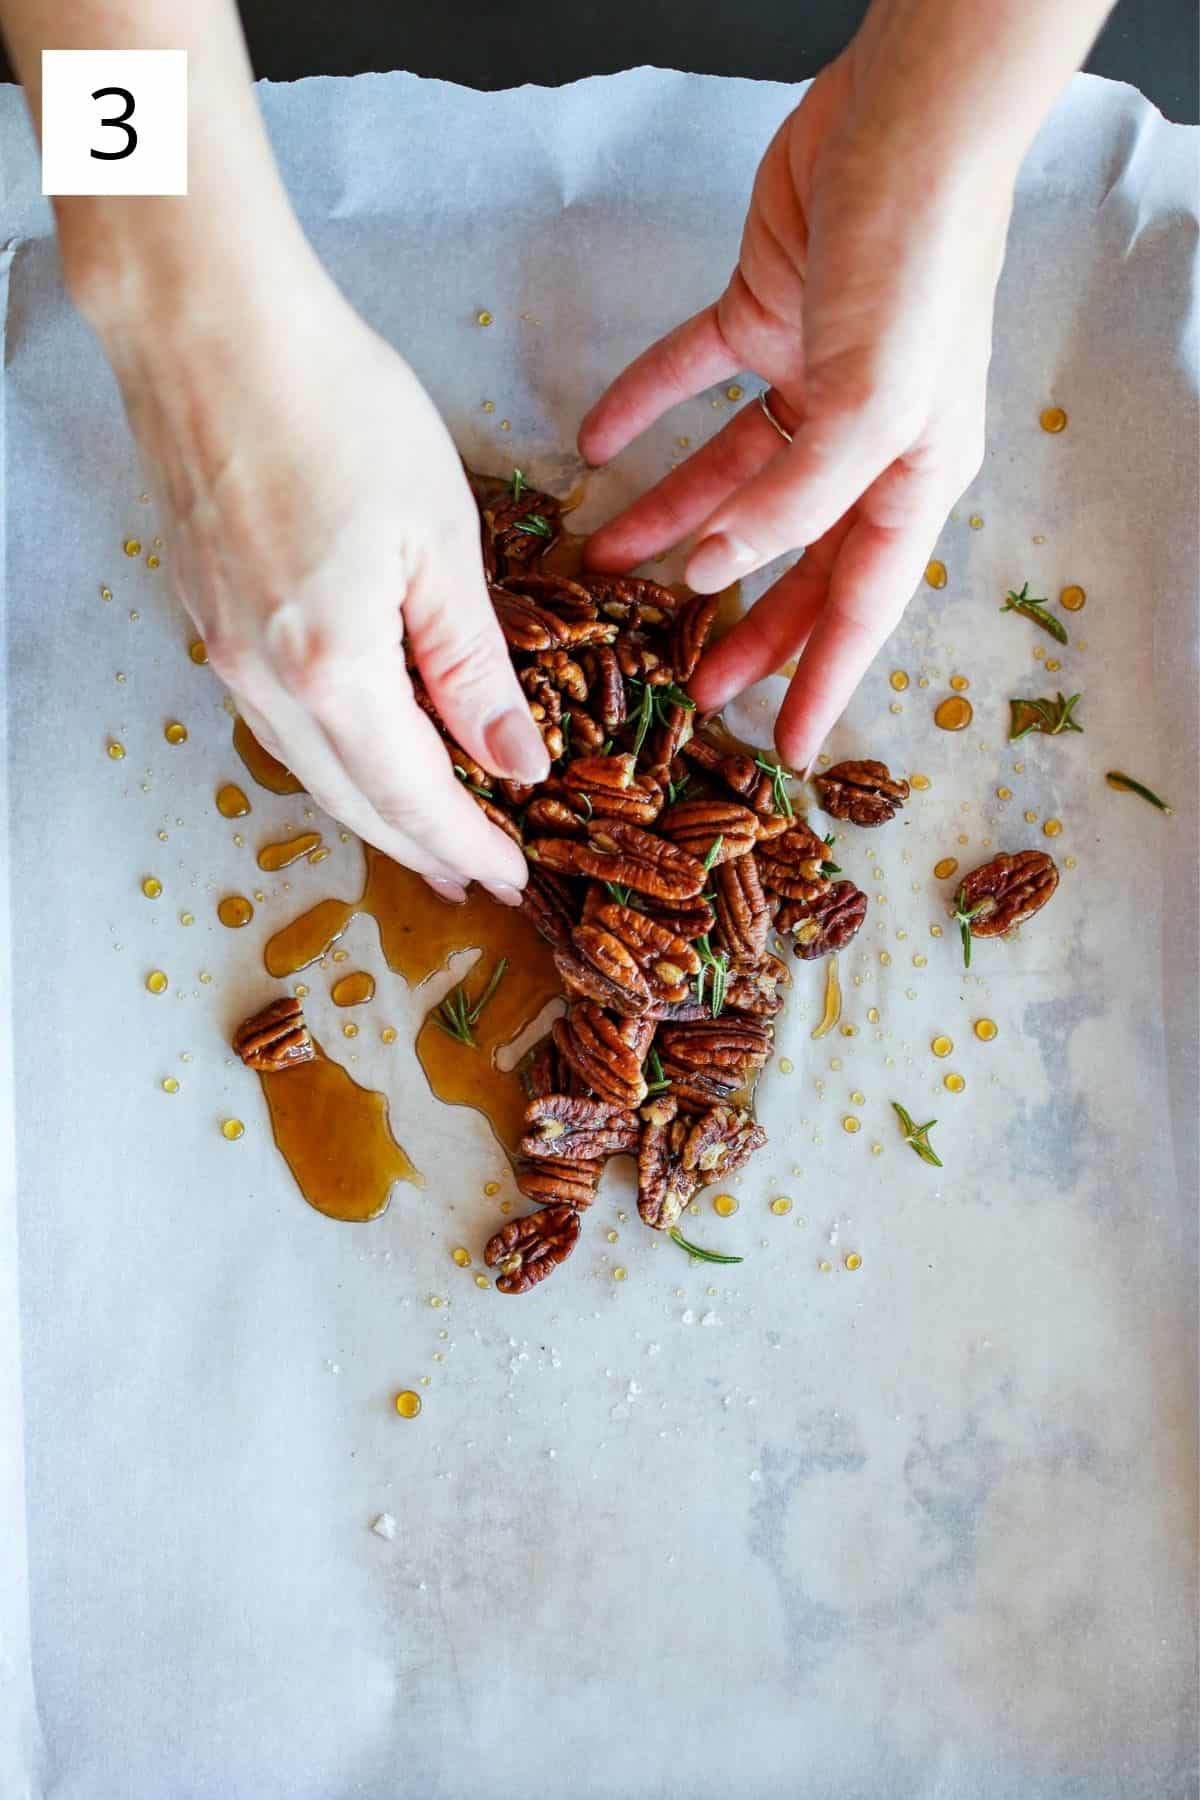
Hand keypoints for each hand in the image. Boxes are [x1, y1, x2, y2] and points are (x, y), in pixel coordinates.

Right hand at [99, 270, 547, 902]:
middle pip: (351, 797)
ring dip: (370, 805)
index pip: (413, 792)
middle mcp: (263, 679)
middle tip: (469, 874)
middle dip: (416, 844)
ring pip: (306, 764)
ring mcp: (222, 649)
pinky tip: (358, 744)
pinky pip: (273, 718)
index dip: (466, 842)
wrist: (207, 326)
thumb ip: (473, 665)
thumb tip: (515, 759)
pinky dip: (328, 751)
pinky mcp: (205, 614)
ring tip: (422, 828)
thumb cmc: (336, 407)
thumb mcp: (438, 540)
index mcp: (332, 668)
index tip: (511, 878)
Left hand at [579, 44, 1015, 769]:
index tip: (785, 748)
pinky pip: (690, 381)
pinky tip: (593, 445)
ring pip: (729, 474)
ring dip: (665, 518)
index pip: (860, 602)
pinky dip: (642, 411)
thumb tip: (714, 571)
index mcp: (911, 474)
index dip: (822, 679)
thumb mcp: (872, 404)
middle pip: (792, 555)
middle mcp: (864, 439)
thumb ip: (797, 500)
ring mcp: (813, 377)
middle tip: (681, 680)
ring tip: (599, 561)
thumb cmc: (915, 265)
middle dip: (736, 618)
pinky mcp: (764, 315)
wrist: (907, 118)